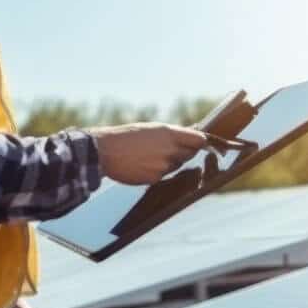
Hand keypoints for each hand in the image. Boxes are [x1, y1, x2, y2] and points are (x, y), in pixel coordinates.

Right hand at [88, 123, 207, 184]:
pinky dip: (156, 172)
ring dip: (168, 162)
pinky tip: (142, 164)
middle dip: (183, 152)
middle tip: (167, 148)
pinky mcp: (155, 178)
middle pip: (189, 153)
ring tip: (149, 155)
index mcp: (169, 133)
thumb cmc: (127, 137)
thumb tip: (195, 132)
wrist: (105, 151)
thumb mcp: (152, 129)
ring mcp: (163, 165)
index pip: (199, 140)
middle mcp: (170, 149)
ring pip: (176, 165)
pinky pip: (163, 176)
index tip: (202, 143)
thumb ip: (173, 133)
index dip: (201, 142)